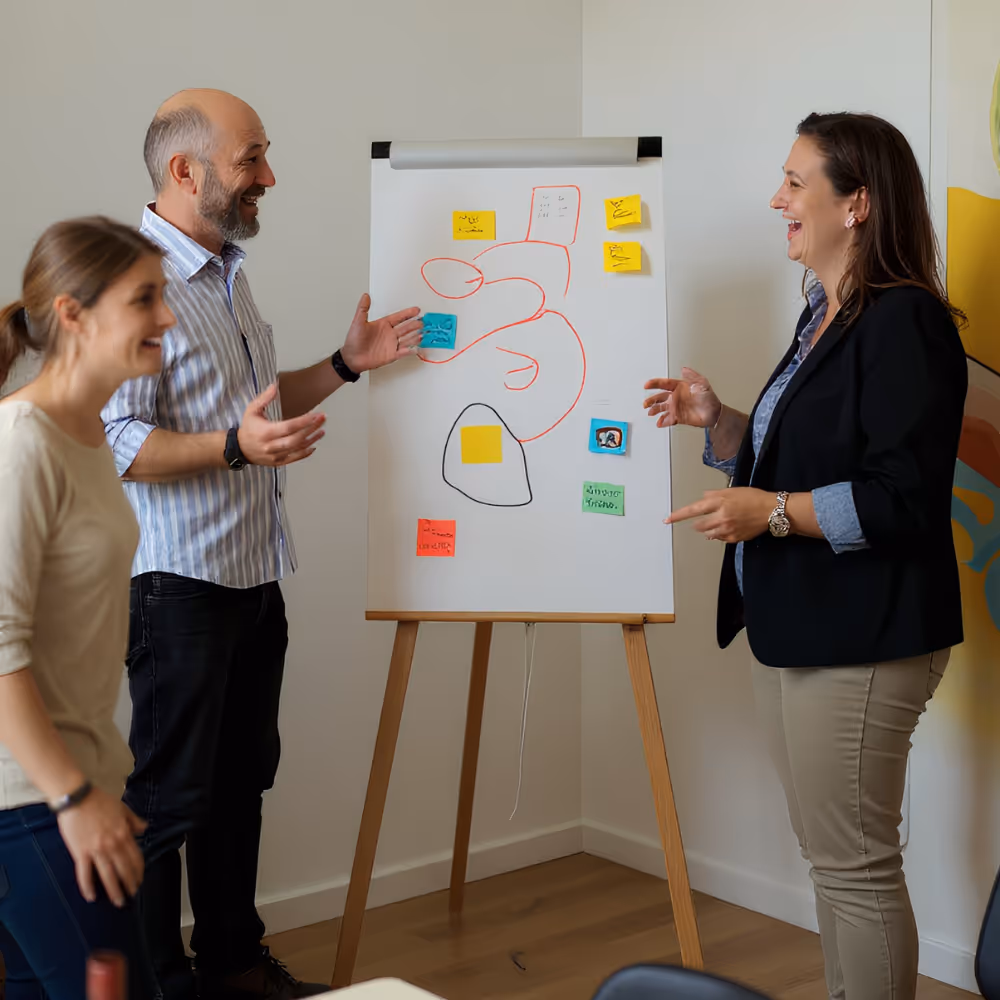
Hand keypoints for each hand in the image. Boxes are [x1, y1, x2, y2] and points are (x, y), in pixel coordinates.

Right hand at [57, 787, 146, 906]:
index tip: (140, 880)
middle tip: (132, 895)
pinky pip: (85, 873)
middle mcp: (112, 844)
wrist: (77, 798)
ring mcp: (96, 850)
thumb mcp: (122, 809)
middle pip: (124, 869)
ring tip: (119, 901)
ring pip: (108, 875)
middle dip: (129, 884)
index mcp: (123, 834)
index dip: (138, 870)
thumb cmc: (99, 802)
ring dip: (114, 890)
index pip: (135, 857)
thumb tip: (144, 828)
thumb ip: (134, 821)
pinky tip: (92, 897)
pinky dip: (88, 886)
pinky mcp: (80, 853)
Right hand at [238, 384, 325, 466]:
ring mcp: (275, 455)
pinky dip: (305, 453)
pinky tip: (313, 445)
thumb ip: (264, 398)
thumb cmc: (248, 427)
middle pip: (296, 438)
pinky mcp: (278, 462)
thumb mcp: (252, 410)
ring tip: (322, 430)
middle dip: (312, 429)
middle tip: (322, 419)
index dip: (304, 421)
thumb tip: (275, 386)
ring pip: (297, 449)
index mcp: (265, 432)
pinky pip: (294, 458)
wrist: (240, 448)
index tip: (316, 415)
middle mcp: (271, 445)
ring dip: (312, 439)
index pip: (289, 427)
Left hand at [339, 294, 422, 373]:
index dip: (407, 313)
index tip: (416, 310)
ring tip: (422, 334)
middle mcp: (389, 334)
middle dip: (414, 325)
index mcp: (383, 325)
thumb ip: (363, 309)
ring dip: (414, 337)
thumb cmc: (354, 340)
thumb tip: (365, 296)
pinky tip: (415, 348)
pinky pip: (403, 352)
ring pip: (407, 339)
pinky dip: (409, 351)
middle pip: (406, 328)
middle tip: (422, 322)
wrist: (352, 357)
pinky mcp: (391, 355)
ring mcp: (391, 345)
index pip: (399, 317)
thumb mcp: (358, 322)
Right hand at [643, 367, 722, 428]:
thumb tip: (684, 369)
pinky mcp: (678, 417)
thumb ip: (692, 376)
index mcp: (679, 387)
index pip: (664, 384)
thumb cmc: (709, 397)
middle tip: (646, 403)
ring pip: (661, 408)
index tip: (647, 384)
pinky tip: (659, 422)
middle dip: (652, 400)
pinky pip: (668, 419)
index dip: (655, 383)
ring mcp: (676, 408)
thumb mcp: (702, 383)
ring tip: (650, 412)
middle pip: (660, 397)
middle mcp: (676, 397)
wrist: (714, 413)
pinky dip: (663, 421)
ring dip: (655, 410)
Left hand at [665, 487, 774, 542]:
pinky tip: (728, 527)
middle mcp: (721, 517)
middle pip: (698, 525)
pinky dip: (719, 534)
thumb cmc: (753, 498)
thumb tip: (703, 497)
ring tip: (720, 522)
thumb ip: (714, 494)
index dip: (678, 515)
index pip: (693, 510)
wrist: (771, 510)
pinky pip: (720, 538)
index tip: (667, 519)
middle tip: (708, 518)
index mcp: (719, 502)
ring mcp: (727, 529)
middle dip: (699, 523)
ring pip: (708, 534)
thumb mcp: (732, 490)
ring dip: (708, 529)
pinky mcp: (734, 538)